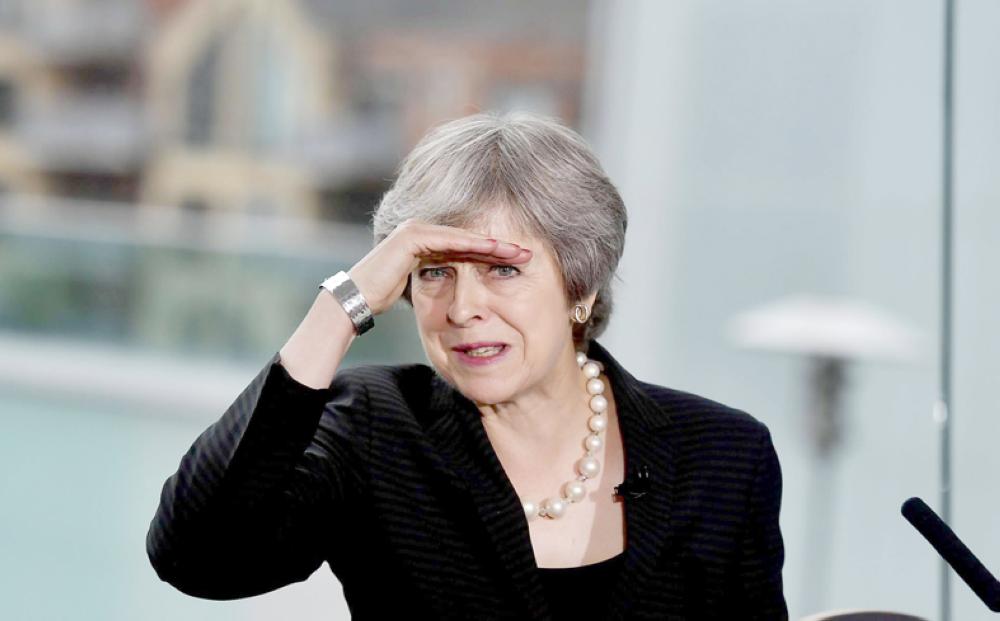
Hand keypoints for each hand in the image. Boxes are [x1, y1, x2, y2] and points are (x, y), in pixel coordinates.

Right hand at [348, 220, 531, 315]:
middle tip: (528, 253)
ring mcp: (416, 229)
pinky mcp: (412, 235)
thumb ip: (438, 283)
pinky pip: (450, 240)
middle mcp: (422, 230)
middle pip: (469, 239)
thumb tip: (456, 295)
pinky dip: (473, 245)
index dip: (494, 255)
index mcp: (426, 243)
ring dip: (493, 244)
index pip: (467, 248)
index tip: (521, 263)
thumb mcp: (420, 290)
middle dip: (500, 247)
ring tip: (518, 251)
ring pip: (464, 237)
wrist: (354, 300)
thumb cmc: (381, 299)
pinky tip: (495, 250)